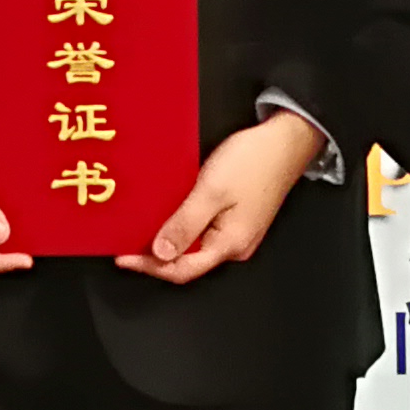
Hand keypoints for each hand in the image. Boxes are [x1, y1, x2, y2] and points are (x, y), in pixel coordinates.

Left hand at [116, 108, 324, 284]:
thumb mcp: (211, 191)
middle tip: (127, 243)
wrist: (286, 140)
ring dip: (168, 240)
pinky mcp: (237, 219)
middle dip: (156, 256)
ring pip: (195, 247)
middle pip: (188, 262)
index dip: (149, 266)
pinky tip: (168, 215)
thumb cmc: (254, 161)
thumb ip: (185, 225)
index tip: (123, 257)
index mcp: (229, 245)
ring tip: (142, 230)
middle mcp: (235, 246)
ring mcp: (238, 233)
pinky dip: (183, 227)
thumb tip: (161, 253)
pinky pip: (204, 232)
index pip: (181, 270)